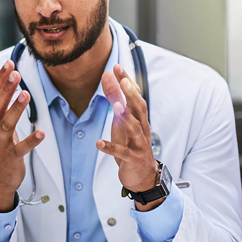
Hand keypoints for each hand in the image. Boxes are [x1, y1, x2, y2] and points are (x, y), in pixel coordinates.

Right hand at [0, 59, 43, 212]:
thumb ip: (0, 106)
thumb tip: (10, 81)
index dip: (0, 79)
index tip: (9, 63)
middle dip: (6, 88)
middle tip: (15, 73)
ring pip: (7, 124)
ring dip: (16, 108)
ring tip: (26, 94)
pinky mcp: (10, 157)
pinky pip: (21, 148)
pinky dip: (31, 140)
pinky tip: (41, 133)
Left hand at [97, 64, 159, 206]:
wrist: (143, 175)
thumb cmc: (132, 145)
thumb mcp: (124, 122)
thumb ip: (117, 101)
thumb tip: (109, 79)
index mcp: (139, 118)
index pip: (135, 95)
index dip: (127, 81)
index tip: (116, 66)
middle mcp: (142, 128)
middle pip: (139, 108)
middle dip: (131, 94)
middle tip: (122, 80)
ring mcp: (139, 144)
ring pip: (134, 128)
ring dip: (125, 117)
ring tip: (115, 106)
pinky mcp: (132, 159)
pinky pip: (121, 153)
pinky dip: (110, 148)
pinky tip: (98, 143)